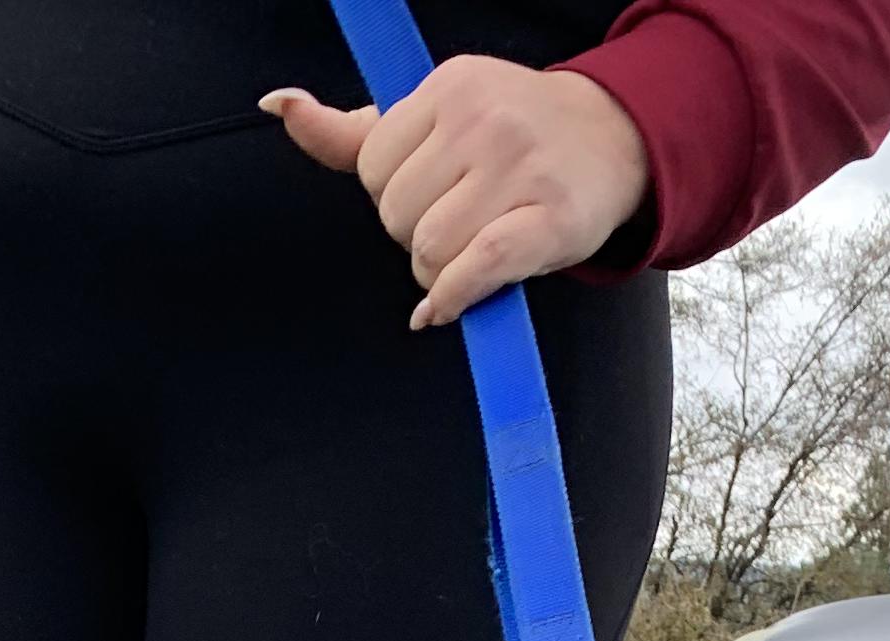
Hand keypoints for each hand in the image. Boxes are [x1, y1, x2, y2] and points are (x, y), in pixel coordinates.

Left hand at [262, 56, 651, 327]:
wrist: (611, 138)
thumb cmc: (509, 137)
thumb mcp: (432, 118)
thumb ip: (352, 130)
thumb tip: (278, 104)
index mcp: (448, 86)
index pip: (373, 167)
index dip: (393, 197)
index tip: (431, 194)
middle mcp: (482, 118)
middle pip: (397, 215)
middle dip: (415, 236)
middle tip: (456, 224)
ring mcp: (517, 167)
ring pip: (429, 251)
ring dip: (438, 274)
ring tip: (468, 255)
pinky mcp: (546, 219)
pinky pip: (475, 269)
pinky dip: (454, 298)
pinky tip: (449, 305)